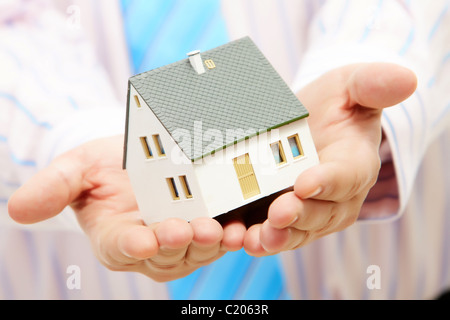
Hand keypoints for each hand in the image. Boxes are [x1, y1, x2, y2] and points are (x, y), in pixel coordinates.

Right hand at [8, 135, 245, 281]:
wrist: (137, 160)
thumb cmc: (103, 168)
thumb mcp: (76, 169)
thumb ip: (53, 188)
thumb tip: (16, 209)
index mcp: (114, 237)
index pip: (121, 246)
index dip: (131, 244)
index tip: (142, 238)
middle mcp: (148, 247)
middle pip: (164, 252)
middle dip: (178, 243)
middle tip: (191, 229)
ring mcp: (178, 242)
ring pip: (194, 251)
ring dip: (208, 243)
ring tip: (221, 230)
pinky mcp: (203, 231)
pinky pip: (217, 239)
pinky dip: (229, 235)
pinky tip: (240, 227)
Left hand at [243, 63, 416, 255]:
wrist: (306, 124)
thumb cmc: (333, 105)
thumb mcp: (350, 86)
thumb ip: (372, 84)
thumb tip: (407, 79)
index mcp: (355, 164)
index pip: (348, 176)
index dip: (329, 182)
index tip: (306, 183)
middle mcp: (336, 197)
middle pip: (320, 213)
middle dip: (299, 215)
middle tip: (277, 213)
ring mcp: (310, 212)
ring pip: (297, 232)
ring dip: (277, 237)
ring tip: (255, 238)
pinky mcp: (283, 219)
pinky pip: (274, 234)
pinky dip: (258, 240)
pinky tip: (239, 240)